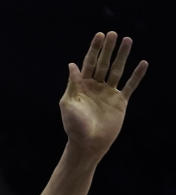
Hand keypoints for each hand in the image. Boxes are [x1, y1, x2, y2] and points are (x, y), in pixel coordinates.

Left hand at [60, 31, 147, 158]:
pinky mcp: (120, 102)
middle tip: (113, 33)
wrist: (87, 144)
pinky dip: (137, 75)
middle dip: (108, 48)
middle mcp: (95, 87)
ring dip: (123, 56)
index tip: (99, 35)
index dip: (94, 49)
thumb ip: (72, 84)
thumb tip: (72, 64)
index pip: (88, 63)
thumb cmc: (74, 126)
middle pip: (103, 63)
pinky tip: (143, 63)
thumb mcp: (68, 103)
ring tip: (128, 40)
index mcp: (81, 86)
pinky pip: (130, 86)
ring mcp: (108, 93)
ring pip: (117, 70)